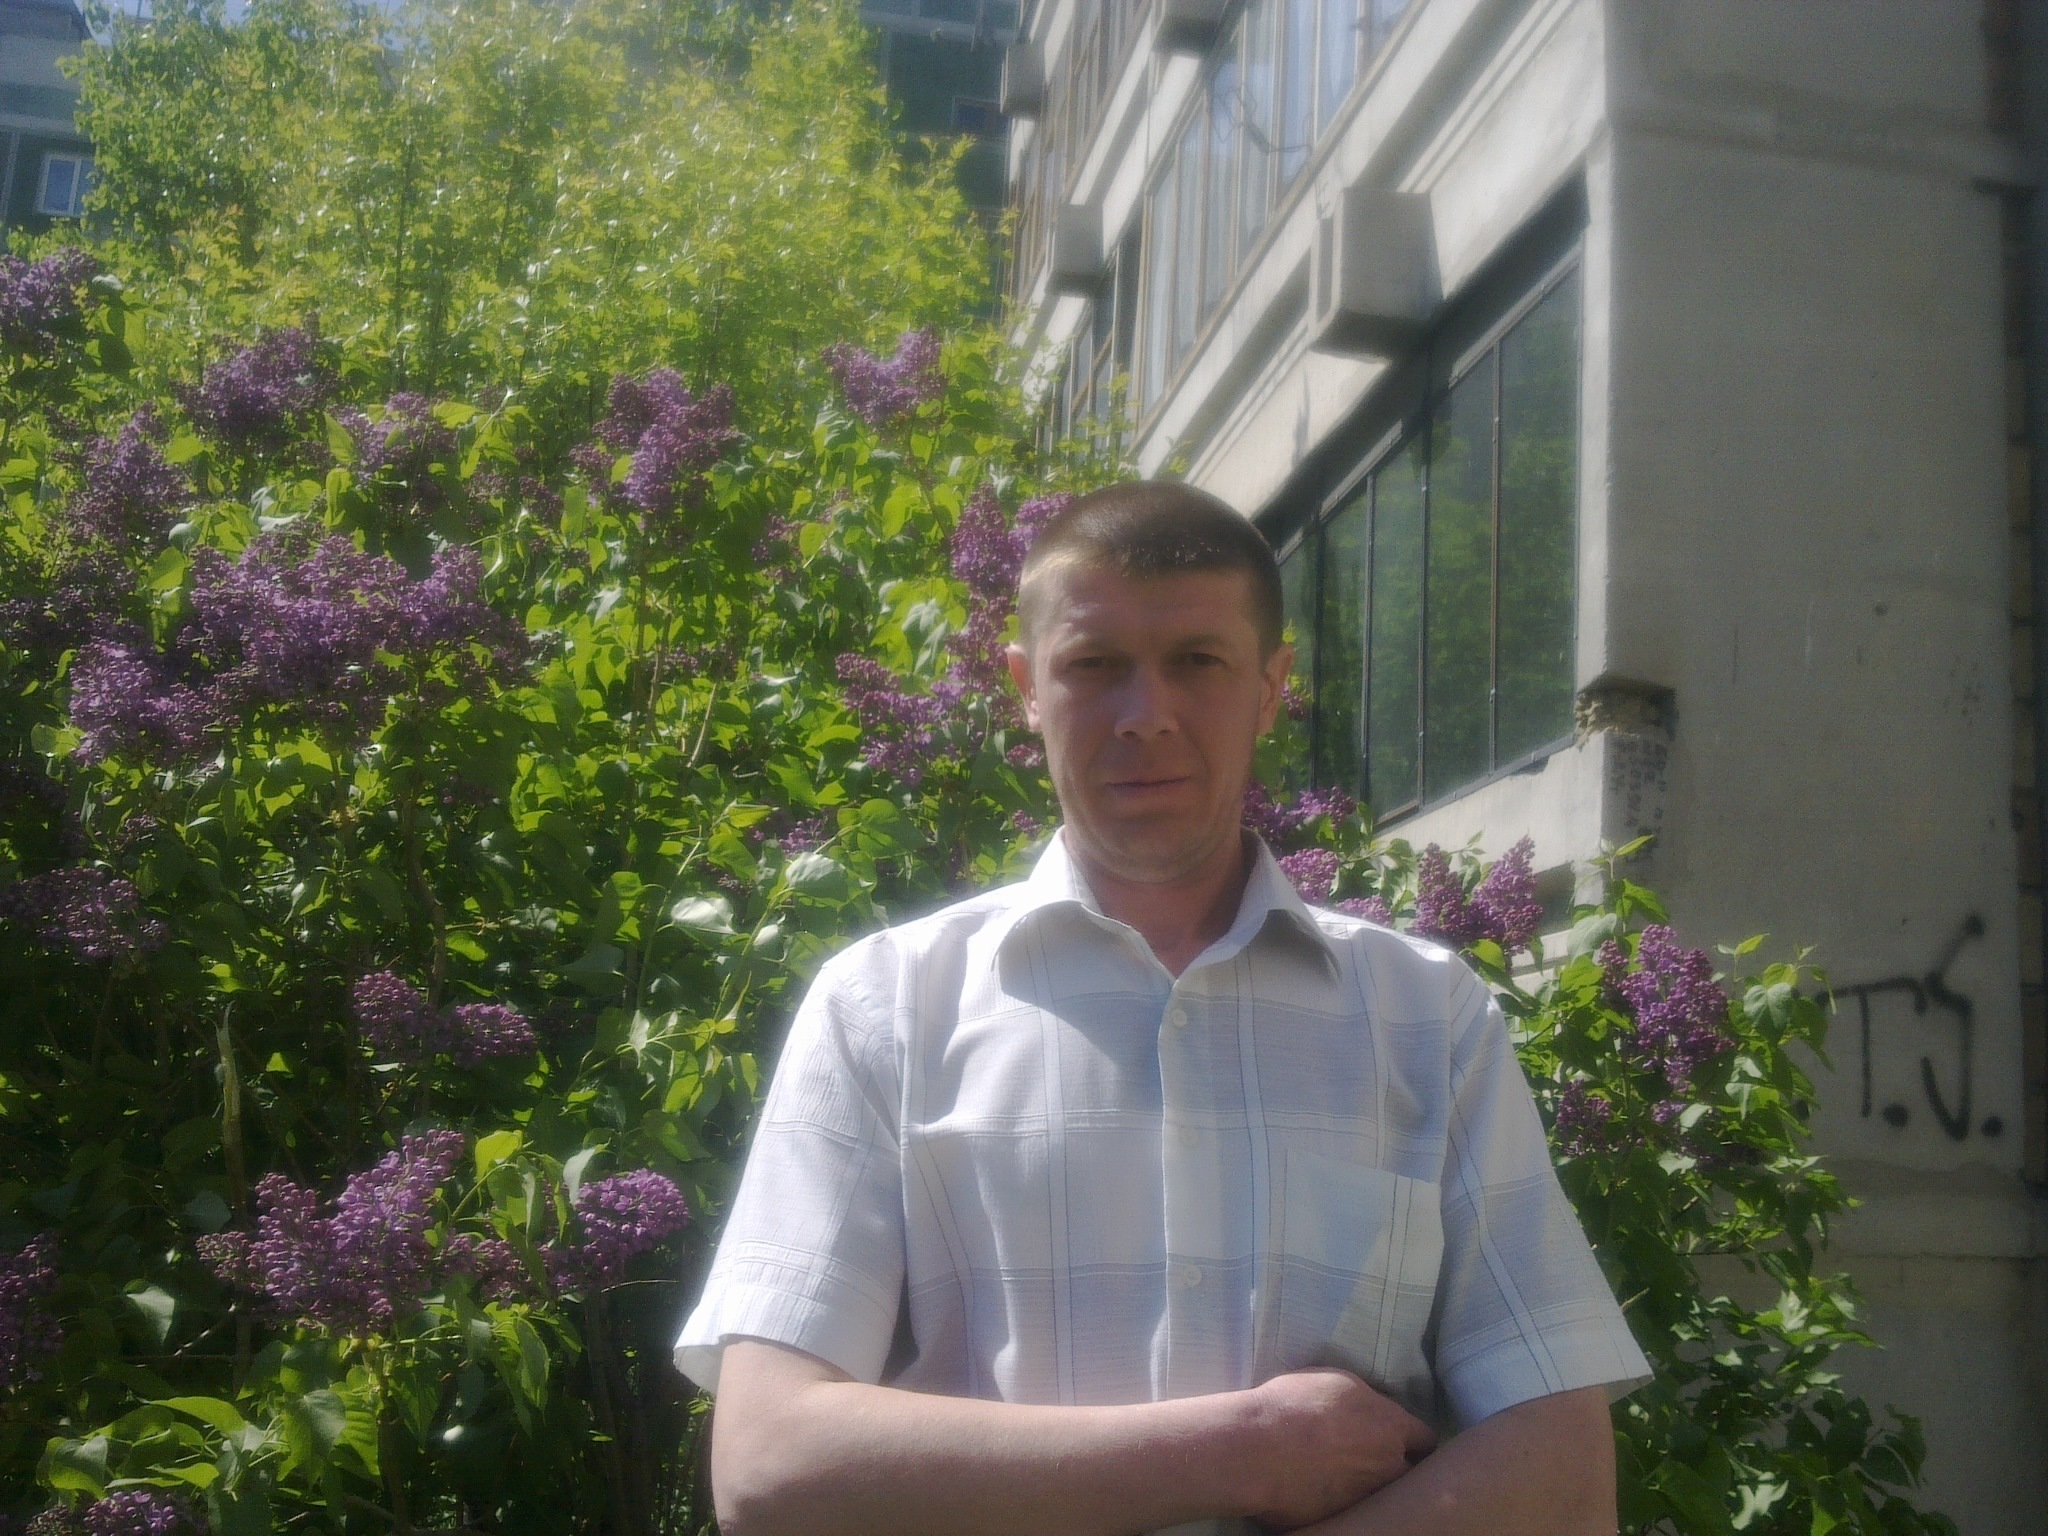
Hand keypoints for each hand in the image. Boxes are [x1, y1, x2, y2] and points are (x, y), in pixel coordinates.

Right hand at [1237, 1367, 1436, 1530]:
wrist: (1257, 1448)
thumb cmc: (1294, 1404)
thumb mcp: (1337, 1381)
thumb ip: (1365, 1399)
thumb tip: (1369, 1409)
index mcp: (1391, 1428)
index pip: (1426, 1439)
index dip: (1413, 1439)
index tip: (1400, 1438)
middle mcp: (1388, 1467)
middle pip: (1408, 1473)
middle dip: (1394, 1466)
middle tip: (1368, 1458)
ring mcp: (1366, 1499)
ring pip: (1378, 1494)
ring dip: (1365, 1484)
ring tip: (1339, 1474)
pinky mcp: (1342, 1520)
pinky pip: (1349, 1510)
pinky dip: (1339, 1501)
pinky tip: (1317, 1488)